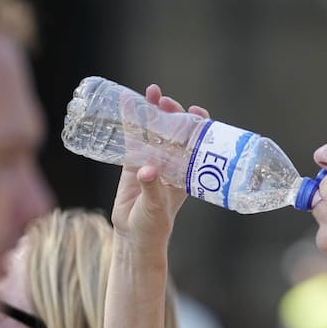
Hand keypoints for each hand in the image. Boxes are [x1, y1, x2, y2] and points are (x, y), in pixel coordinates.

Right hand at [110, 84, 209, 247]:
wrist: (134, 235)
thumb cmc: (153, 224)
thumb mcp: (156, 207)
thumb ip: (152, 188)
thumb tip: (148, 170)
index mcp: (187, 171)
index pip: (197, 142)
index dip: (199, 125)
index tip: (196, 113)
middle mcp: (172, 161)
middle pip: (175, 130)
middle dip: (173, 113)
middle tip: (166, 102)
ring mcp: (153, 159)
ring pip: (155, 129)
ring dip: (153, 111)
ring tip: (151, 92)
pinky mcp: (134, 161)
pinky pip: (133, 137)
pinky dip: (131, 120)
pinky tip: (127, 102)